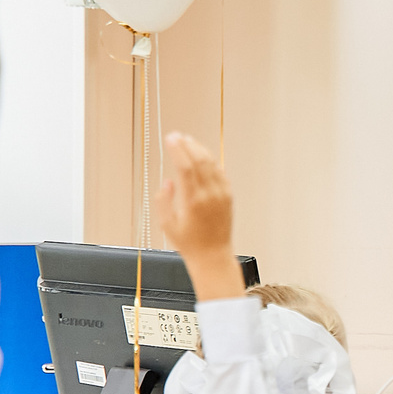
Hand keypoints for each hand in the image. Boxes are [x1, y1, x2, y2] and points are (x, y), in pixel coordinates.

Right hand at [158, 132, 244, 300]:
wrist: (213, 257)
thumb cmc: (189, 244)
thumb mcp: (167, 225)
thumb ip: (163, 201)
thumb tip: (168, 182)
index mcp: (193, 201)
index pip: (186, 166)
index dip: (177, 149)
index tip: (170, 139)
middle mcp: (210, 195)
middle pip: (200, 160)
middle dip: (187, 144)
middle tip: (177, 136)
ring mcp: (222, 195)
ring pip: (212, 164)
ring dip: (199, 150)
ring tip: (188, 142)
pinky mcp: (228, 197)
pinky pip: (220, 173)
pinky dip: (211, 162)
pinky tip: (203, 157)